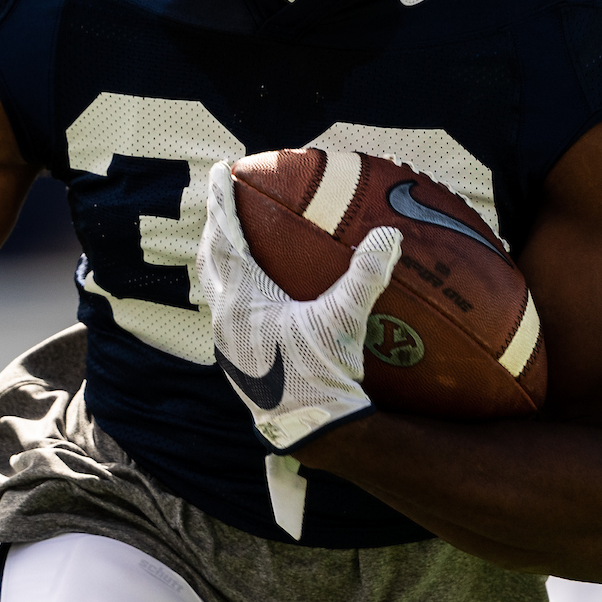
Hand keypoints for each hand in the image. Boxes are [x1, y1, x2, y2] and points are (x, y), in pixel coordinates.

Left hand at [195, 160, 401, 451]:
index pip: (226, 238)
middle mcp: (225, 319)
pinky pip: (230, 310)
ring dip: (223, 260)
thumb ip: (366, 275)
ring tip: (236, 243)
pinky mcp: (241, 359)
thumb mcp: (346, 321)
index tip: (220, 170)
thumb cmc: (323, 376)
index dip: (222, 202)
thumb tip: (389, 235)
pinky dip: (237, 289)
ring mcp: (229, 342)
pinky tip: (262, 295)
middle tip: (225, 202)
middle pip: (212, 260)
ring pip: (217, 288)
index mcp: (241, 301)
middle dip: (217, 228)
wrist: (313, 432)